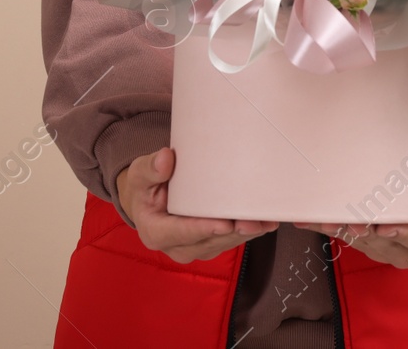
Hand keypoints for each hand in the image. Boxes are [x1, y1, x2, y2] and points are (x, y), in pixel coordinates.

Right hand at [115, 147, 278, 263]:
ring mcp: (198, 248)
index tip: (224, 224)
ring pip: (226, 243)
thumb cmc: (146, 186)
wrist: (150, 200)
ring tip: (267, 219)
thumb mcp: (139, 174)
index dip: (204, 229)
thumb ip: (150, 168)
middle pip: (210, 241)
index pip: (181, 233)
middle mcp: (178, 247)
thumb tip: (165, 158)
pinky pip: (233, 239)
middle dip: (233, 232)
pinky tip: (267, 221)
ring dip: (247, 233)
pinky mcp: (213, 244)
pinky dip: (250, 231)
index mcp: (156, 233)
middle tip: (254, 221)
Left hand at [293, 172, 407, 268]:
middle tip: (347, 220)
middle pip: (384, 241)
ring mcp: (386, 251)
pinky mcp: (368, 245)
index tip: (386, 226)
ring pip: (361, 241)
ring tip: (320, 218)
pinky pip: (348, 236)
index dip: (403, 233)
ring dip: (340, 229)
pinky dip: (330, 227)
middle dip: (364, 230)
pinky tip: (309, 220)